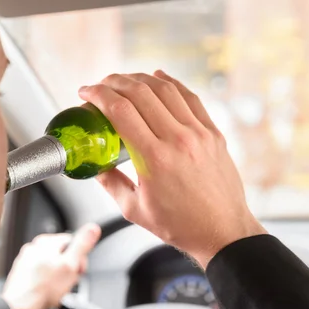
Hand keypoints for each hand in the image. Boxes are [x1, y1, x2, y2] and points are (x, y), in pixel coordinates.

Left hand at [1, 224, 100, 308]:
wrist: (19, 307)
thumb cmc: (42, 289)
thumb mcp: (70, 265)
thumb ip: (82, 245)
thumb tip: (93, 229)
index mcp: (46, 241)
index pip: (73, 243)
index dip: (79, 259)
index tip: (78, 270)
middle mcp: (34, 248)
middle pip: (63, 255)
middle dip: (68, 269)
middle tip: (67, 282)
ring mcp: (27, 260)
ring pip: (53, 267)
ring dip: (59, 278)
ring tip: (56, 289)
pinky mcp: (23, 273)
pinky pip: (43, 276)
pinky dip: (47, 283)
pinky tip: (48, 292)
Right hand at [79, 71, 265, 267]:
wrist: (223, 232)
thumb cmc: (181, 225)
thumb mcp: (134, 210)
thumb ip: (111, 184)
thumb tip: (96, 166)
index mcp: (154, 159)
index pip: (120, 111)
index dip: (98, 95)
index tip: (86, 92)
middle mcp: (178, 140)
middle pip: (140, 93)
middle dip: (113, 82)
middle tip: (100, 85)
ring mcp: (199, 134)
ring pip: (165, 90)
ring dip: (140, 78)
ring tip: (124, 80)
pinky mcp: (213, 133)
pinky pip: (190, 98)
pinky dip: (171, 83)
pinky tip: (158, 77)